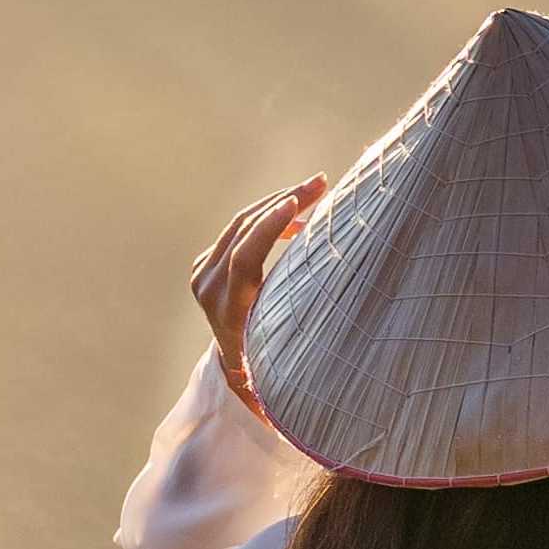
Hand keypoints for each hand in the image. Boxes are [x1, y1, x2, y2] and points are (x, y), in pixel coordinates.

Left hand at [189, 179, 323, 412]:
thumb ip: (301, 309)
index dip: (269, 228)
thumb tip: (345, 278)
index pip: (244, 257)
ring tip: (313, 191)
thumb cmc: (276, 357)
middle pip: (244, 231)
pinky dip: (267, 219)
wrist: (237, 365)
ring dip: (278, 204)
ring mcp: (203, 275)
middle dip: (284, 202)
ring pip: (240, 225)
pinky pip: (237, 233)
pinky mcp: (204, 265)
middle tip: (320, 183)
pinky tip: (293, 213)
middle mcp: (209, 288)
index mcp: (229, 309)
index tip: (294, 203)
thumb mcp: (289, 339)